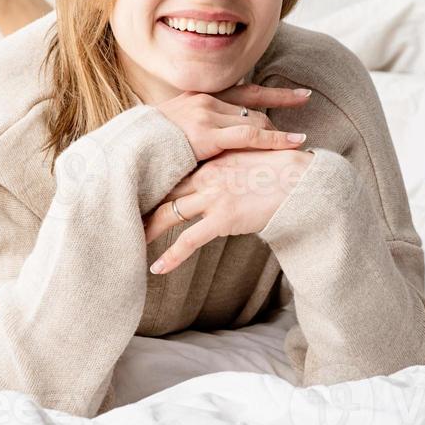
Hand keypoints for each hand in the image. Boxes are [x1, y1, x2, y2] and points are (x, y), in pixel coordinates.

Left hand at [144, 148, 314, 273]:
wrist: (303, 180)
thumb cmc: (282, 170)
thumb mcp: (249, 157)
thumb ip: (228, 164)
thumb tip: (219, 175)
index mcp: (211, 158)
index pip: (173, 170)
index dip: (152, 181)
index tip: (134, 190)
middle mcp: (207, 174)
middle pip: (164, 190)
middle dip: (141, 203)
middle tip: (121, 215)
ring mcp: (214, 195)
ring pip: (169, 213)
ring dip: (148, 229)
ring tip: (129, 243)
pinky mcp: (223, 217)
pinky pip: (190, 240)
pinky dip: (171, 255)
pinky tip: (157, 267)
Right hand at [154, 83, 312, 161]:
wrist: (129, 154)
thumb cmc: (149, 149)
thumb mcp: (172, 132)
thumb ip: (194, 130)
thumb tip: (211, 141)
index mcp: (196, 97)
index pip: (240, 90)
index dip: (268, 92)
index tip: (295, 93)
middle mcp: (204, 100)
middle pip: (252, 101)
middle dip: (278, 103)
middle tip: (303, 103)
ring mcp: (207, 115)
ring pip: (254, 118)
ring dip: (278, 130)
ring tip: (299, 139)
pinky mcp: (209, 134)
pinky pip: (251, 134)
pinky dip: (275, 138)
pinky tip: (293, 143)